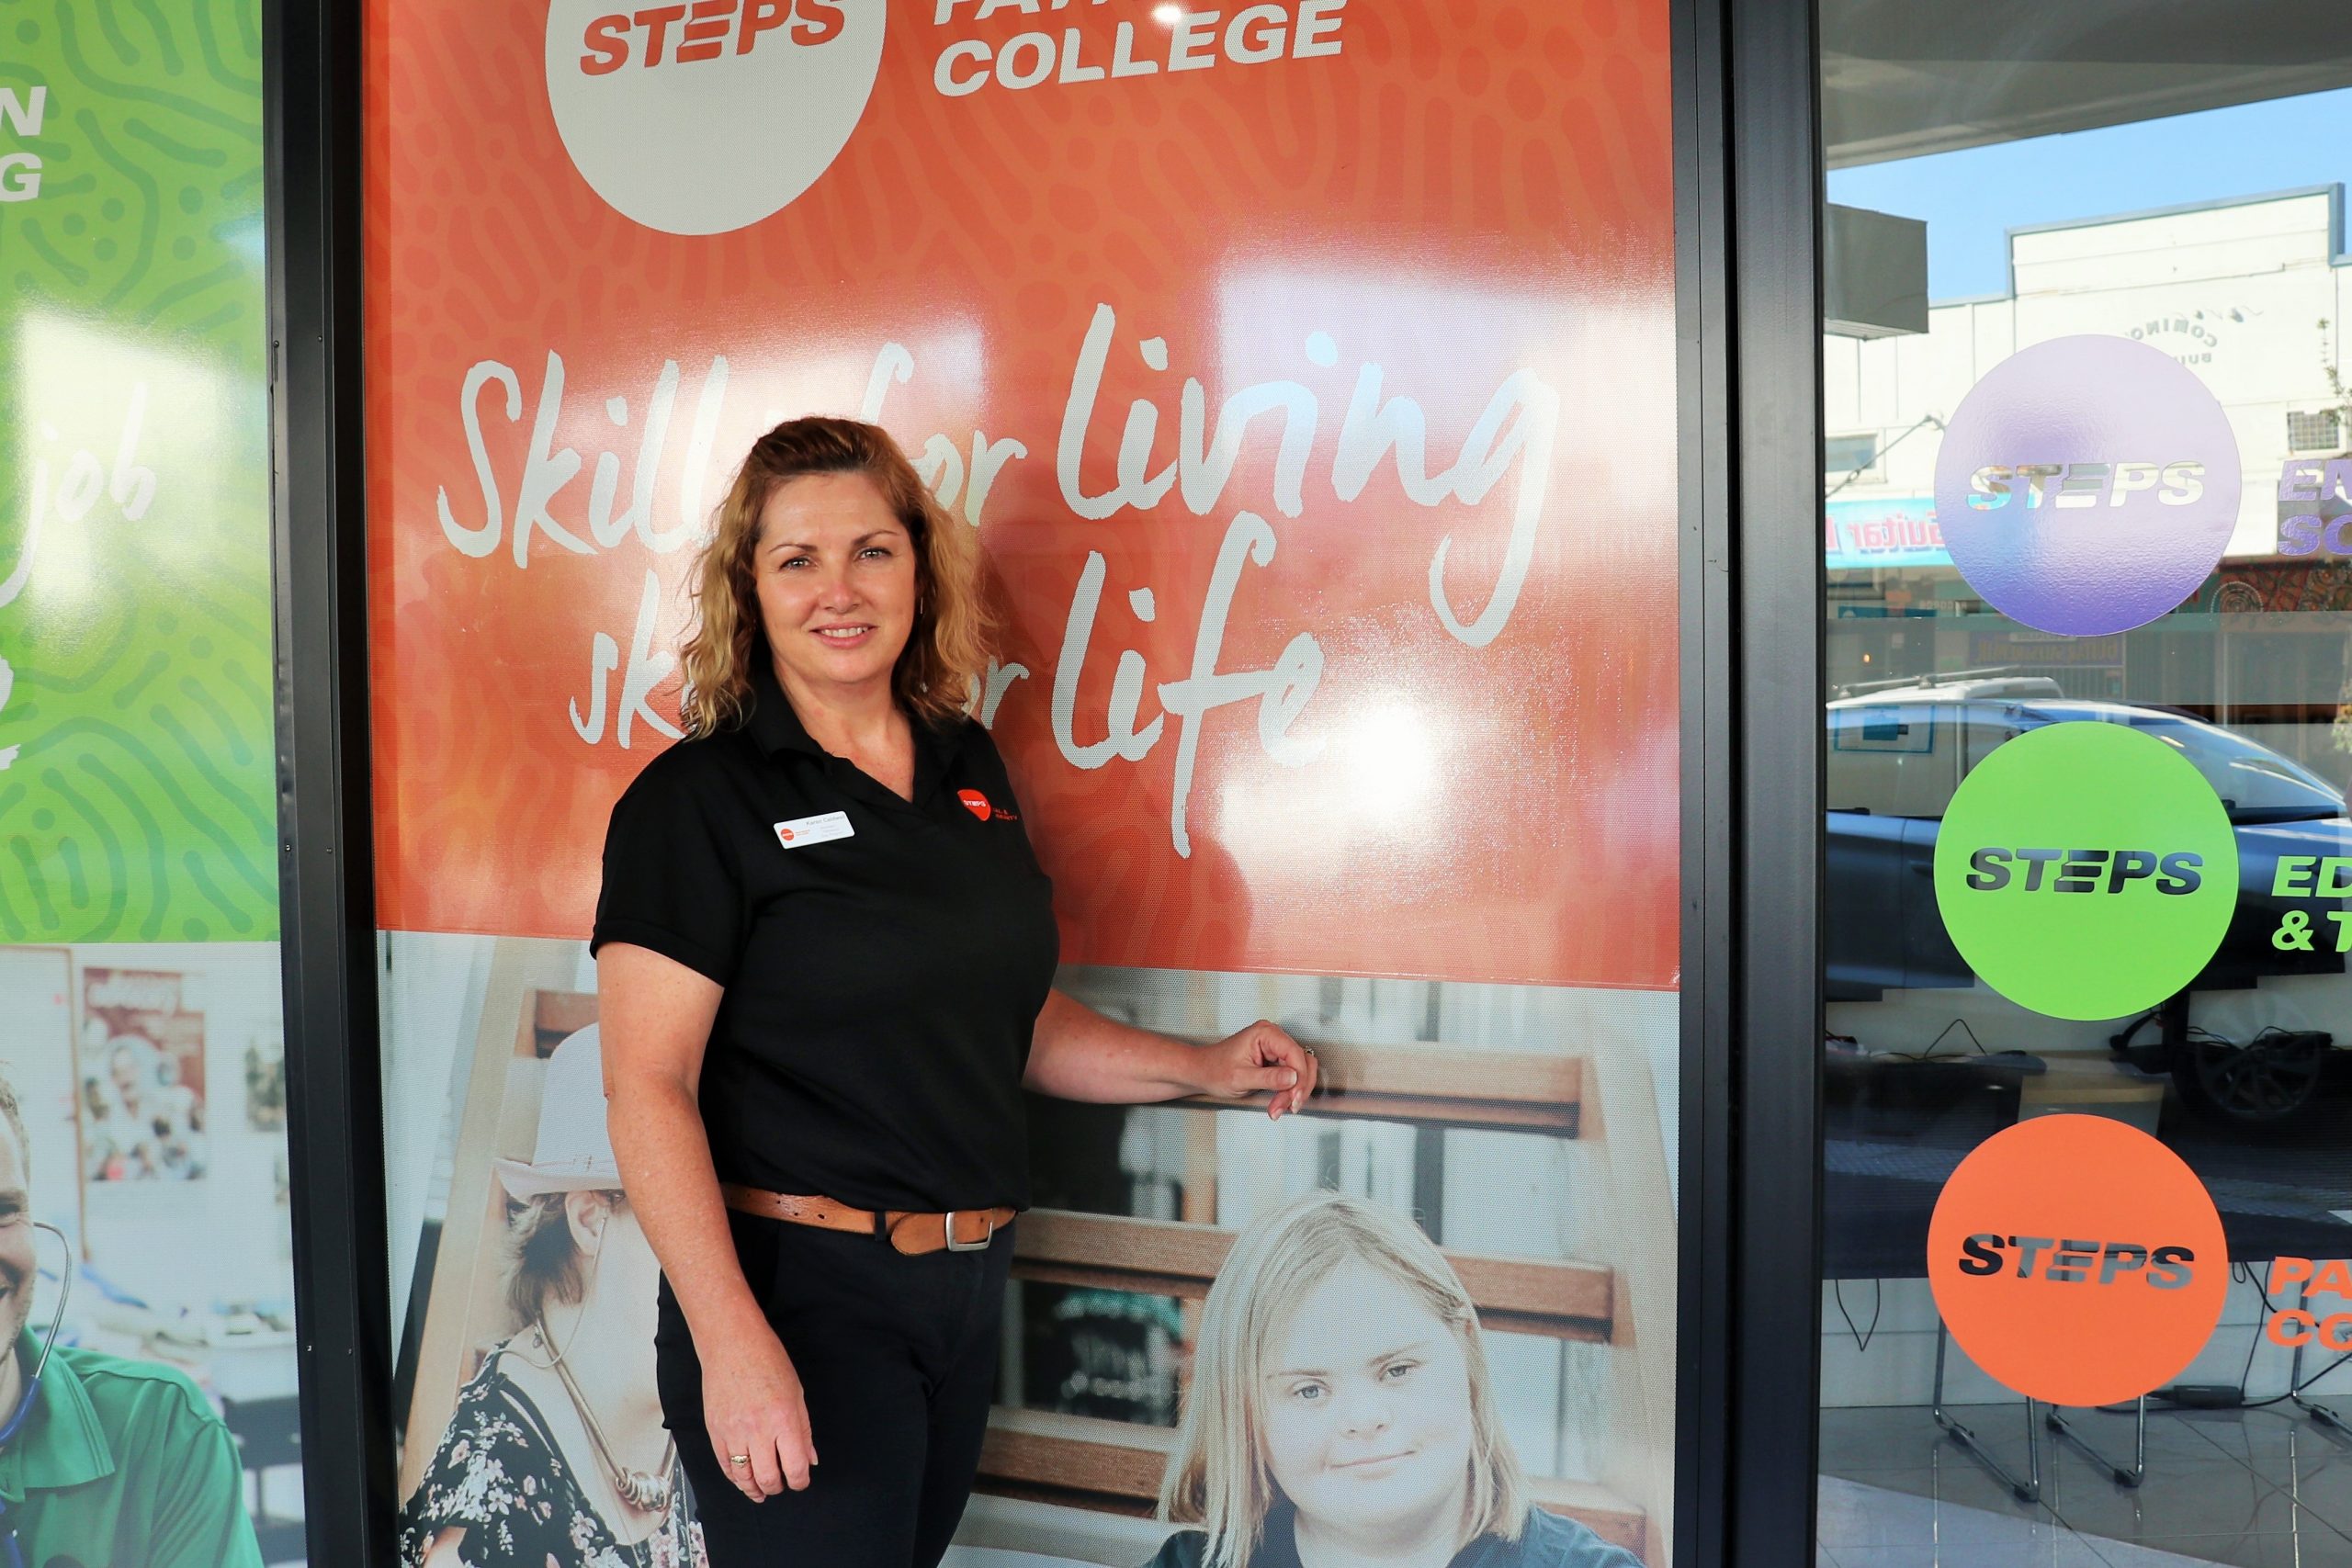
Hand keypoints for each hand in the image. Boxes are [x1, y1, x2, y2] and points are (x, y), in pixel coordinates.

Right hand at [697, 1318, 816, 1500]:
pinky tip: (743, 1477)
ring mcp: (733, 1433)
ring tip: (762, 1490)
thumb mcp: (797, 1393)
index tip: (801, 1480)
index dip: (801, 1481)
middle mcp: (758, 1430)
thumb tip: (809, 1459)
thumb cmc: (767, 1361)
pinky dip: (735, 1477)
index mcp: (784, 1420)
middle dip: (778, 1487)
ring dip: (755, 1489)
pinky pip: (725, 1466)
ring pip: (743, 1478)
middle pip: (769, 1479)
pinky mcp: (714, 1432)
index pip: (796, 1468)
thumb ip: (804, 1430)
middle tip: (782, 1484)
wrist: (731, 1344)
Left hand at [1195, 1020, 1318, 1118]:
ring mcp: (1275, 1047)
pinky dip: (1289, 1091)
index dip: (1299, 1079)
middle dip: (1297, 1088)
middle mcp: (1273, 1036)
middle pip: (1303, 1062)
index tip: (1292, 1098)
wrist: (1202, 1072)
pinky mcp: (1275, 1059)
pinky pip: (1292, 1074)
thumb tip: (1293, 1078)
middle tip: (1287, 1106)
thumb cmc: (1214, 1070)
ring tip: (1281, 1107)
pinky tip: (1280, 1102)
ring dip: (1295, 1091)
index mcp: (1265, 1034)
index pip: (1295, 1055)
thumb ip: (1268, 1078)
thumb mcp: (1241, 1078)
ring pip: (1301, 1070)